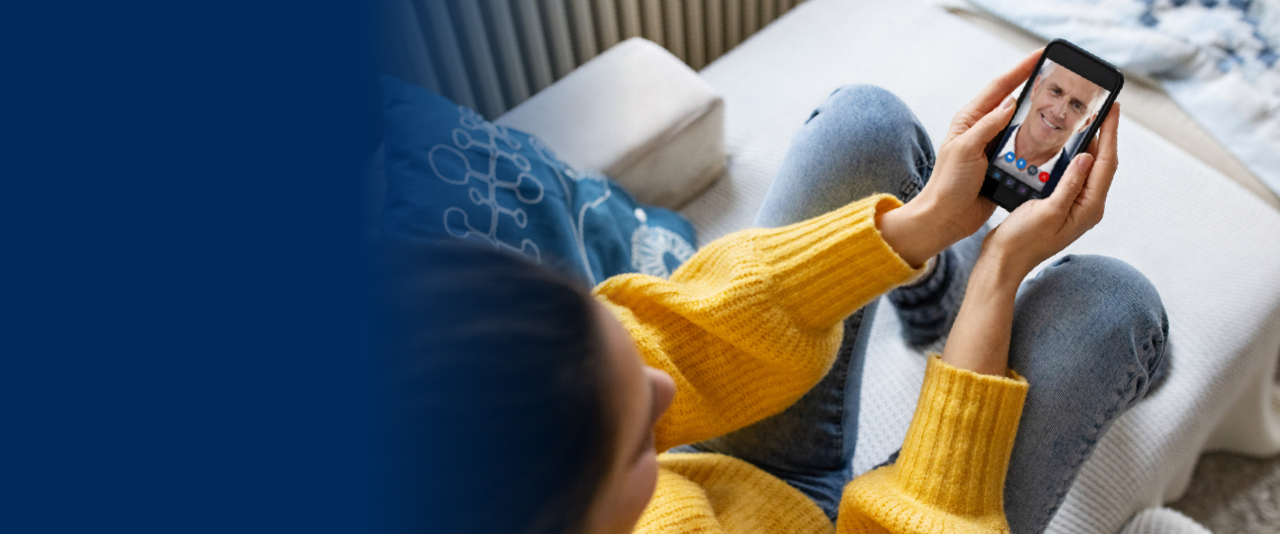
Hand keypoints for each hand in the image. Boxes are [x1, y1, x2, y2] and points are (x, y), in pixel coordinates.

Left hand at [879, 49, 1041, 266]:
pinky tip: (1057, 139)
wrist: (945, 218)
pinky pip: (1025, 148)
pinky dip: (1040, 142)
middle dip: (1035, 88)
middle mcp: (983, 130)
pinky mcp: (1003, 165)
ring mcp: (994, 147)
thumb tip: (1011, 102)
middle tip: (1061, 78)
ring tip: (1065, 104)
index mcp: (970, 120)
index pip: (999, 87)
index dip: (1020, 70)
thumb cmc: (948, 184)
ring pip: (1023, 125)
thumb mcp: (964, 150)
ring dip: (1041, 116)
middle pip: (1014, 102)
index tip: (1042, 55)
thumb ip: (987, 126)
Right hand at [980, 102, 1120, 280]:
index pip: (1105, 163)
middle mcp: (1086, 206)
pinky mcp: (1061, 205)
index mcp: (1088, 208)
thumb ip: (1069, 184)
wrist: (1003, 262)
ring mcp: (1074, 206)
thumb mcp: (1047, 211)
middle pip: (1102, 163)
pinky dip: (1073, 157)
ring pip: (1088, 168)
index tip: (1112, 108)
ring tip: (1086, 119)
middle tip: (1101, 107)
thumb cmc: (1022, 242)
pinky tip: (1065, 146)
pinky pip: (1074, 175)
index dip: (1110, 133)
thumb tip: (1087, 156)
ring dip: (1090, 143)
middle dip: (1104, 134)